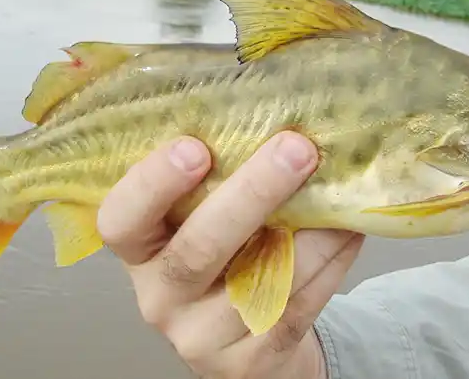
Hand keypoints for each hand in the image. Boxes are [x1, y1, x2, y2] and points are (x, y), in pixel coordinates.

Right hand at [97, 131, 364, 378]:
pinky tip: (348, 230)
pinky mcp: (251, 362)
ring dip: (308, 232)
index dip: (151, 184)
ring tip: (338, 188)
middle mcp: (161, 297)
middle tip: (296, 148)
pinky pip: (294, 308)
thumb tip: (277, 115)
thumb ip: (216, 183)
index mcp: (141, 251)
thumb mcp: (200, 223)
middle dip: (250, 194)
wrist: (244, 346)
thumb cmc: (224, 262)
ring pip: (258, 283)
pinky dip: (328, 263)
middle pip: (197, 250)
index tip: (194, 147)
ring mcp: (203, 337)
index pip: (120, 221)